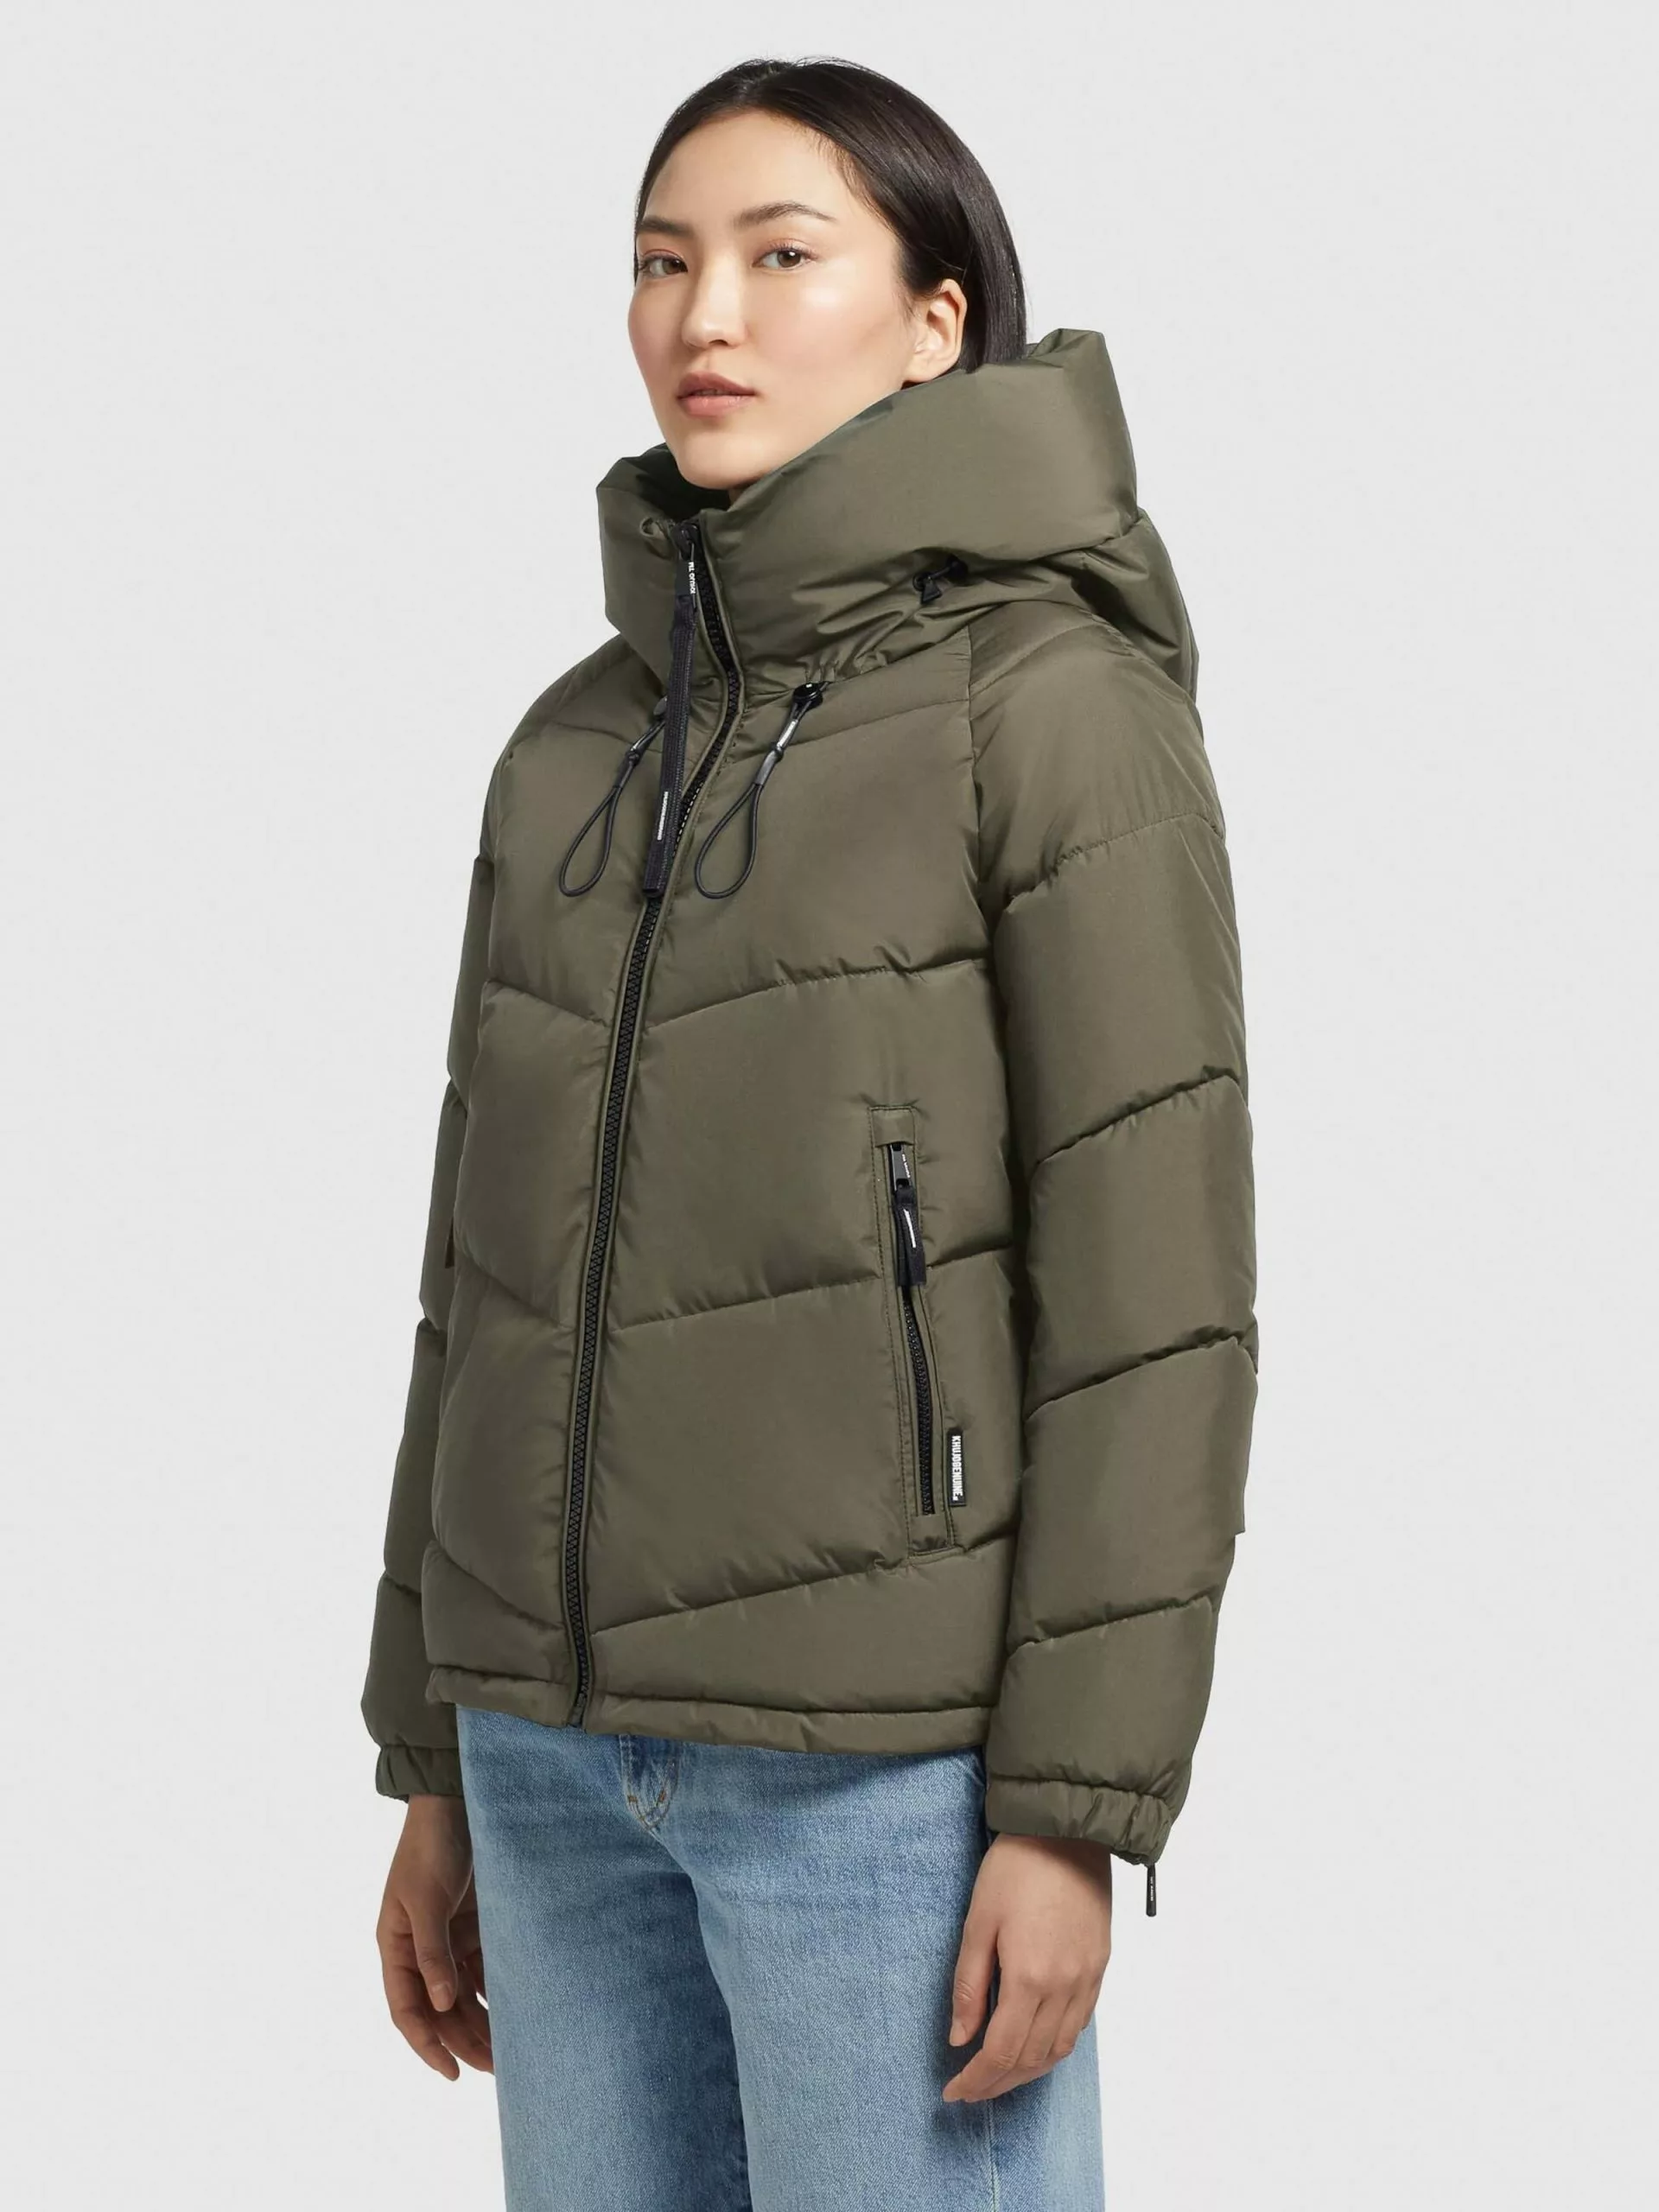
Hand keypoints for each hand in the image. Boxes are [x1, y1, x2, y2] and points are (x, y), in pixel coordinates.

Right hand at [375, 1793, 492, 2078]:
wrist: (456, 1801)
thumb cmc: (431, 1846)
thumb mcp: (426, 1898)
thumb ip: (432, 1951)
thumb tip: (442, 2005)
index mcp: (395, 1944)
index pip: (407, 2008)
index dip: (427, 2044)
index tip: (452, 2073)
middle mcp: (419, 1948)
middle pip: (439, 2008)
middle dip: (463, 2040)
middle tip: (495, 2068)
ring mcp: (447, 1938)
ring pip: (463, 1994)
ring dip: (482, 2021)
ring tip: (510, 2050)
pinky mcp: (473, 1925)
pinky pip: (483, 1968)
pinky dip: (496, 1990)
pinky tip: (517, 2009)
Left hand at [942, 1833, 1112, 2101]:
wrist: (1068, 1832)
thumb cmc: (1015, 1869)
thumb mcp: (978, 1922)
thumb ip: (970, 1985)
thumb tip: (961, 2039)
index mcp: (1030, 1977)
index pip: (1002, 2051)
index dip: (977, 2079)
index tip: (953, 2091)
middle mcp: (1065, 1987)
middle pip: (1033, 2058)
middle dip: (999, 2082)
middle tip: (970, 2089)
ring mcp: (1088, 1978)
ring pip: (1060, 2049)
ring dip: (1028, 2070)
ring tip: (999, 2075)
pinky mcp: (1100, 1966)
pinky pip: (1080, 2025)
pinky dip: (1055, 2046)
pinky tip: (1034, 2044)